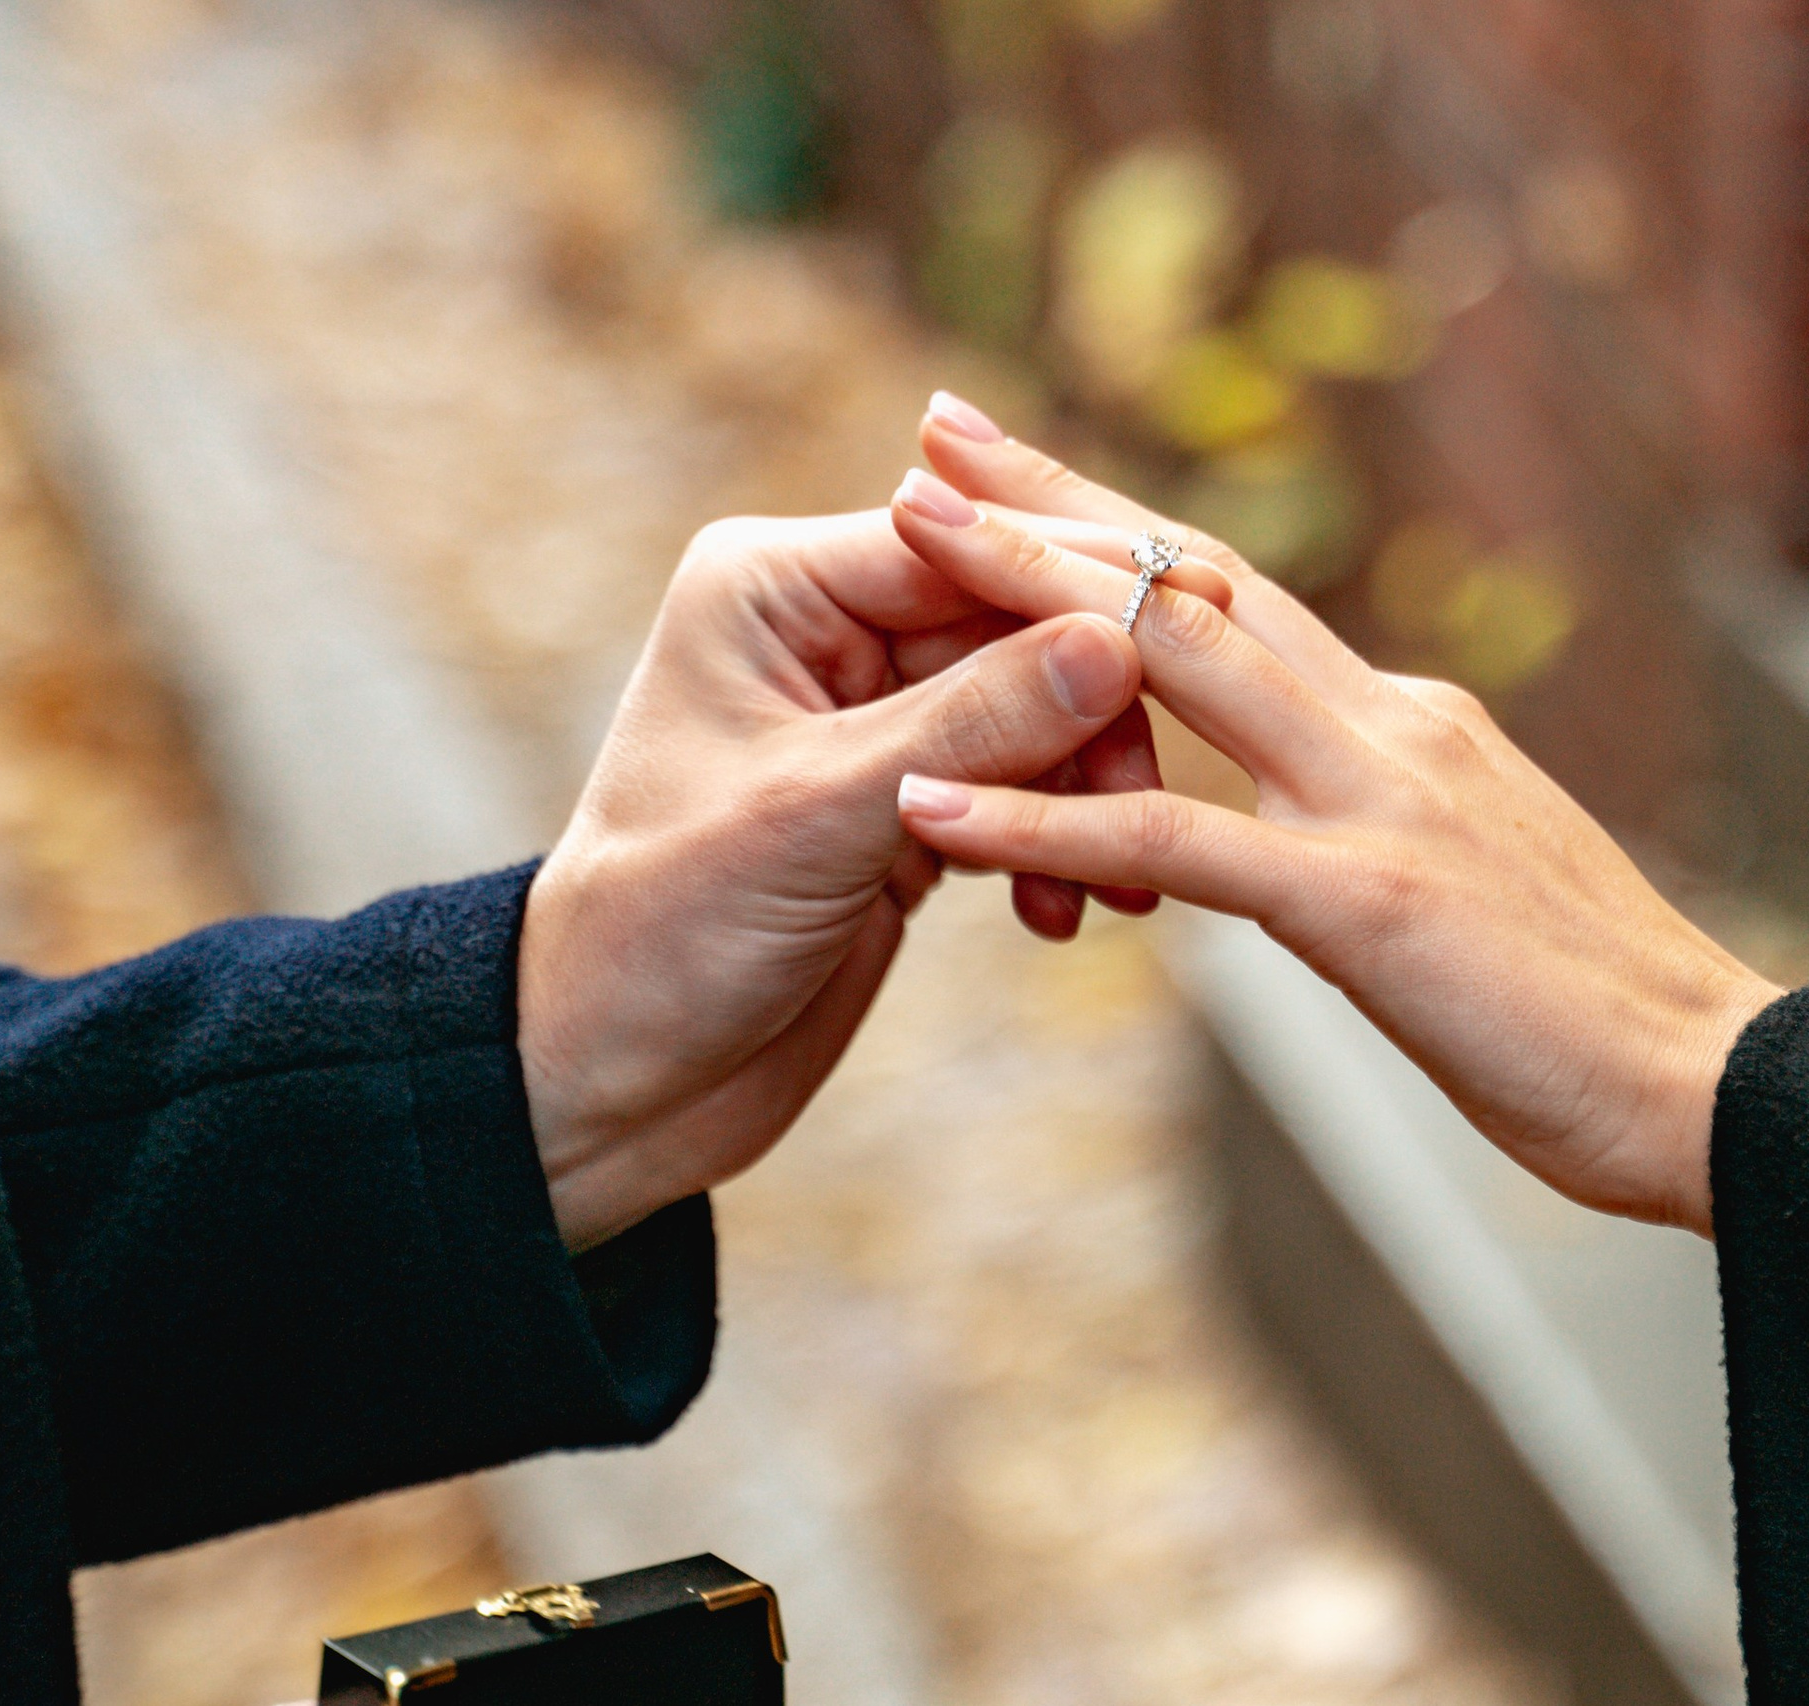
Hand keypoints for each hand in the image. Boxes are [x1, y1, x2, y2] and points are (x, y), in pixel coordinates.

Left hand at [517, 504, 1229, 1249]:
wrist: (613, 1082)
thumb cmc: (662, 933)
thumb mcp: (819, 816)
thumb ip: (972, 724)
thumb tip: (1114, 640)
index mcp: (774, 588)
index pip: (959, 544)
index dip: (1077, 579)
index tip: (1195, 619)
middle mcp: (827, 632)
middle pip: (1014, 624)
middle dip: (1094, 708)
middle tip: (1154, 792)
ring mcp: (873, 720)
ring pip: (1036, 712)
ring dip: (1085, 791)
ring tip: (1113, 880)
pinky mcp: (908, 806)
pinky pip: (1021, 790)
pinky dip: (1055, 842)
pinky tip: (1065, 913)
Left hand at [889, 401, 1783, 1233]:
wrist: (1721, 1086)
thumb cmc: (1599, 1012)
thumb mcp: (1482, 876)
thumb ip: (1395, 816)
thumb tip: (1335, 804)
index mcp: (1412, 720)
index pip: (1242, 591)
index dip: (1123, 529)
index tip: (1019, 478)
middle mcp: (1393, 722)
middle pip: (1195, 574)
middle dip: (1054, 497)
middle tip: (935, 428)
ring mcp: (1380, 798)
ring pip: (1176, 653)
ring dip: (1027, 587)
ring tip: (902, 527)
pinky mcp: (1365, 900)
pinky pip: (1173, 842)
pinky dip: (1043, 815)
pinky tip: (932, 804)